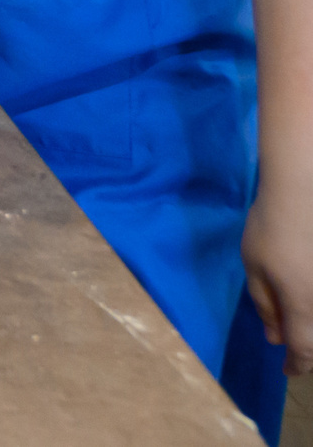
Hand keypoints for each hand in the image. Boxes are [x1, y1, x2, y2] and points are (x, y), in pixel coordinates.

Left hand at [245, 175, 312, 374]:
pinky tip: (303, 298)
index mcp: (303, 304)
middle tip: (290, 345)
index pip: (304, 349)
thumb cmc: (270, 228)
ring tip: (295, 320)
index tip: (286, 371)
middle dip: (308, 348)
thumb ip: (265, 306)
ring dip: (311, 324)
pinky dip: (312, 306)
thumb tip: (275, 338)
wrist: (303, 190)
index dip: (296, 365)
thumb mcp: (254, 268)